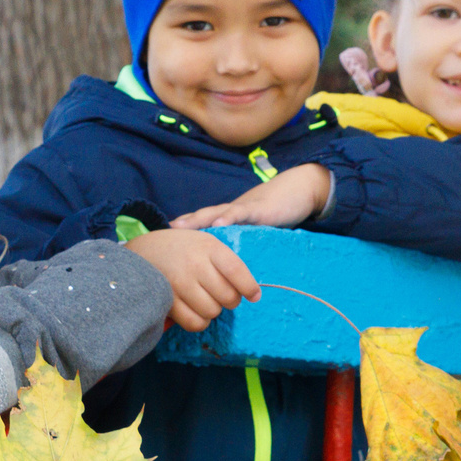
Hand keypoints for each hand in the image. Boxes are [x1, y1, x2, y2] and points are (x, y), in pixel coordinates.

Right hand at [123, 228, 262, 331]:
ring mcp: (179, 283)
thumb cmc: (182, 248)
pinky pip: (194, 323)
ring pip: (212, 311)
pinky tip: (198, 312)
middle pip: (227, 296)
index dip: (249, 287)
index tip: (254, 295)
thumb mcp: (205, 242)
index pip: (236, 271)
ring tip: (207, 300)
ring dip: (214, 310)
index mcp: (208, 247)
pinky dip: (200, 322)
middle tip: (224, 296)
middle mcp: (194, 264)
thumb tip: (252, 291)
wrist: (144, 251)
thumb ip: (226, 261)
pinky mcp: (167, 300)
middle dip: (231, 300)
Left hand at [171, 163, 333, 231]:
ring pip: (215, 213)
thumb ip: (239, 243)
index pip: (200, 223)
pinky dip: (229, 218)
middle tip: (161, 235)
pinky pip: (241, 213)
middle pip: (201, 217)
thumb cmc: (276, 212)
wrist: (299, 190)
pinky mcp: (259, 209)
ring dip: (197, 221)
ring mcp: (243, 209)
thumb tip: (226, 270)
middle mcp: (230, 212)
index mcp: (227, 217)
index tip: (161, 241)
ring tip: (180, 228)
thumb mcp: (253, 230)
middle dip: (182, 226)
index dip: (182, 231)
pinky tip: (218, 225)